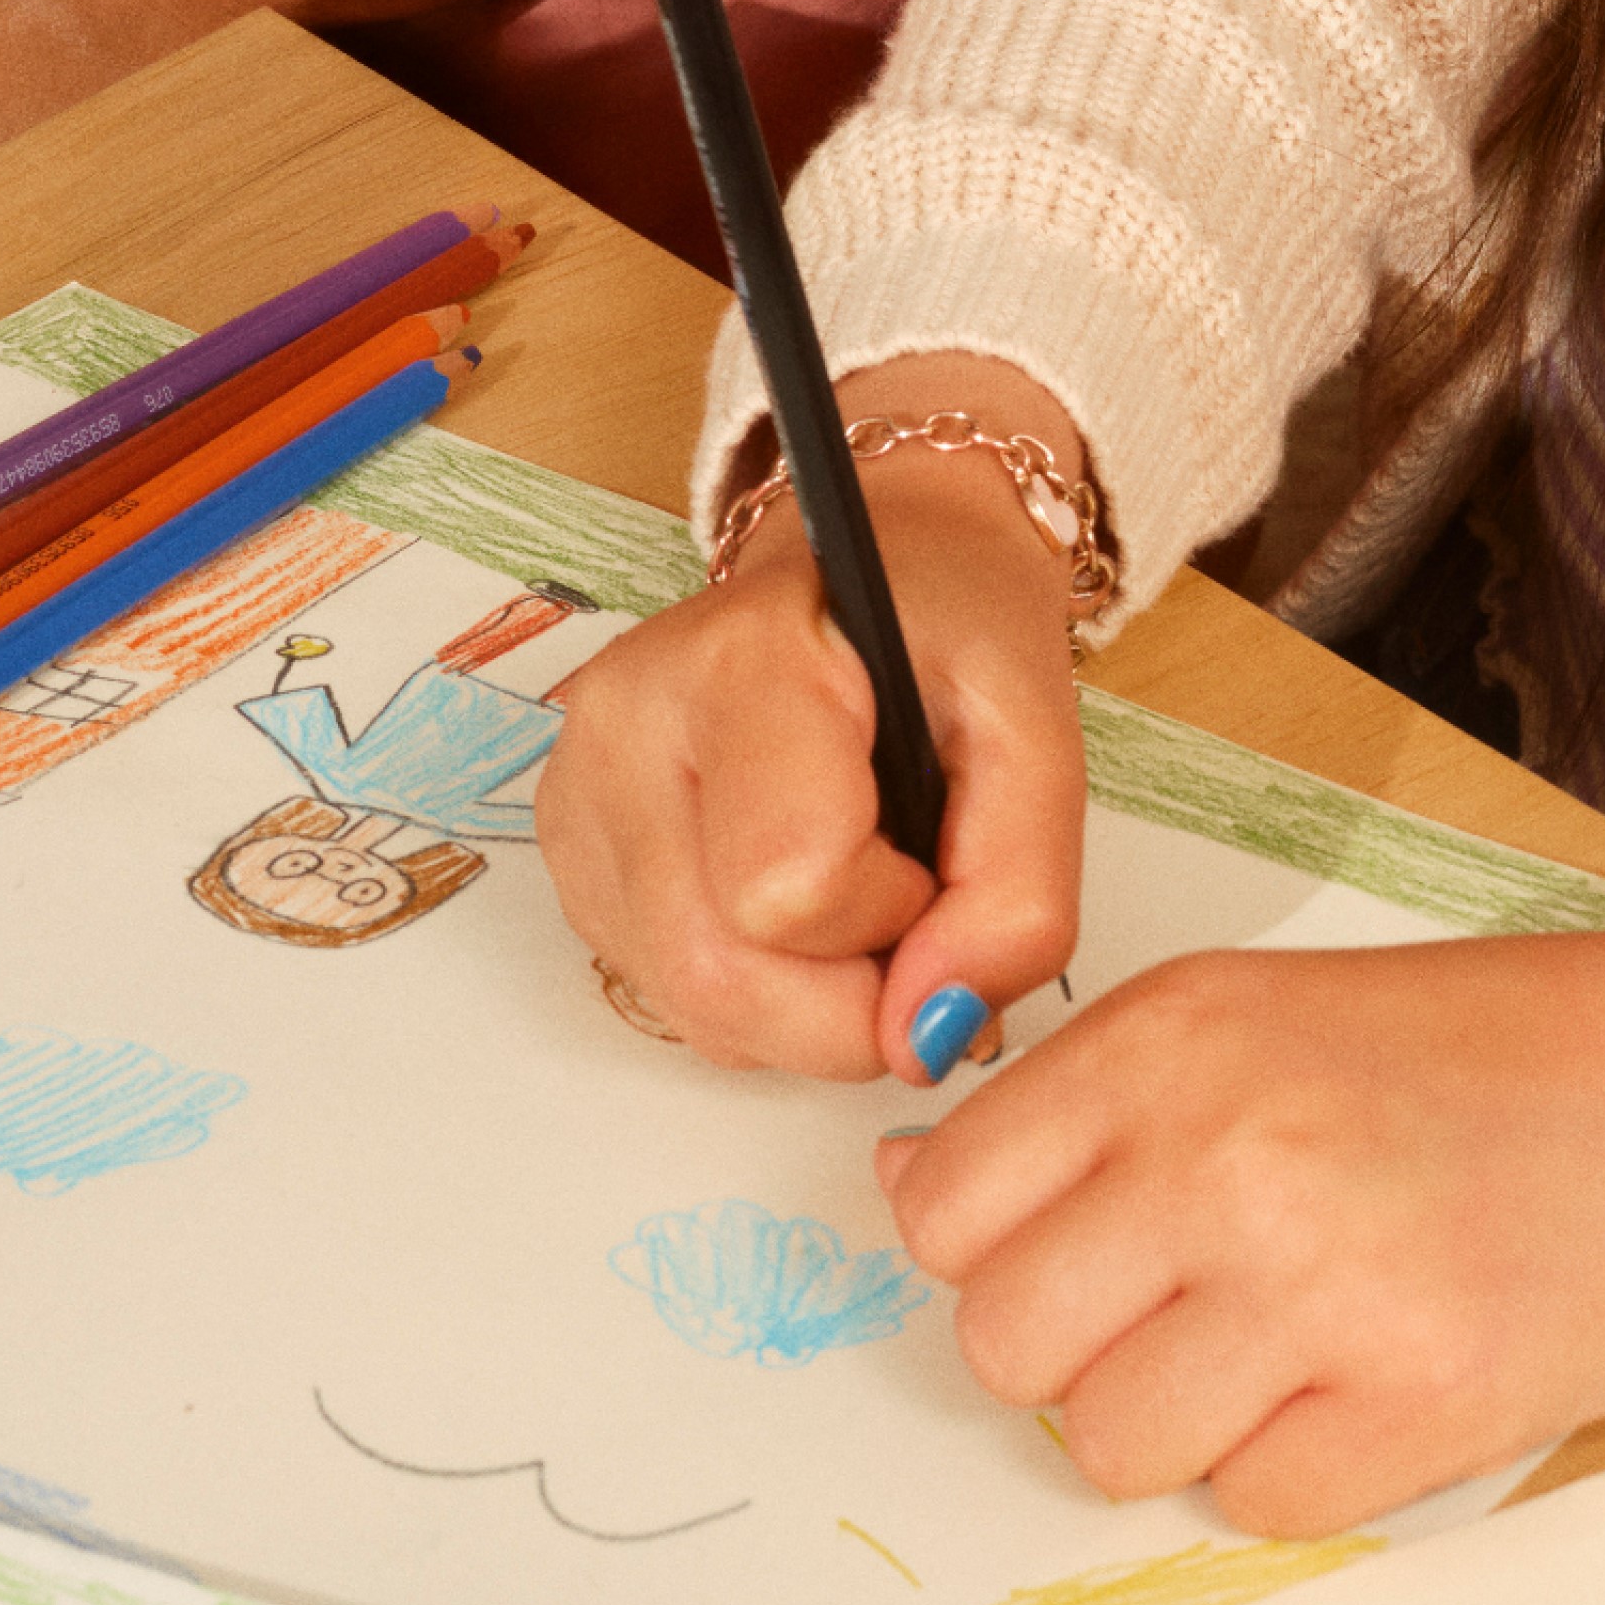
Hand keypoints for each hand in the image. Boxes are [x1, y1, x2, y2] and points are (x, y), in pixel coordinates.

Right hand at [541, 396, 1091, 1082]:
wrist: (873, 568)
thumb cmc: (947, 628)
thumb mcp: (1033, 730)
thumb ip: (1016, 893)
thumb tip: (929, 1036)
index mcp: (738, 661)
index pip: (787, 890)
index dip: (890, 915)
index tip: (927, 851)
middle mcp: (624, 730)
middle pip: (720, 981)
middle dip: (851, 999)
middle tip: (907, 900)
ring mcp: (580, 800)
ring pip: (696, 1011)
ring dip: (809, 1005)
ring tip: (857, 888)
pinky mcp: (571, 861)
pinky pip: (672, 1000)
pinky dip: (760, 990)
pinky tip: (793, 898)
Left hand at [871, 896, 1604, 1535]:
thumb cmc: (1497, 1048)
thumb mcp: (1266, 1009)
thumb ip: (1090, 1098)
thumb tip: (913, 1187)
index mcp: (1178, 1034)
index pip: (947, 1203)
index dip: (989, 1248)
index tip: (1057, 1247)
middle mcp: (1228, 1152)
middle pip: (1003, 1343)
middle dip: (1069, 1350)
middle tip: (1173, 1310)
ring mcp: (1321, 1286)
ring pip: (1111, 1446)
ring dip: (1180, 1421)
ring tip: (1285, 1339)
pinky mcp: (1417, 1407)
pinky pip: (1255, 1505)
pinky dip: (1299, 1467)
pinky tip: (1370, 1376)